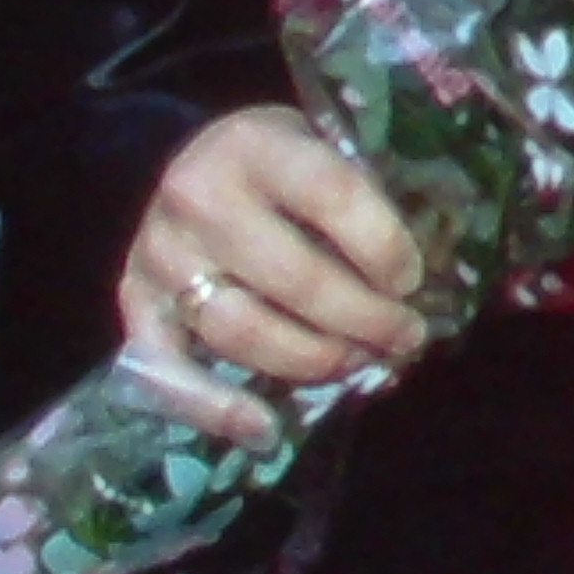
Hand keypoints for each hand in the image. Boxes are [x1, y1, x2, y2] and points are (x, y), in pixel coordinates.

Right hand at [120, 108, 429, 445]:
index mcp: (255, 145)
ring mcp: (160, 255)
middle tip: (407, 336)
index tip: (412, 279)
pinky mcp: (132, 303)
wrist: (184, 165)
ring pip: (242, 330)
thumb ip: (362, 191)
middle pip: (294, 278)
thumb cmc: (276, 163)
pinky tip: (265, 429)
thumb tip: (441, 261)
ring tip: (358, 363)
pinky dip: (216, 408)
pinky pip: (169, 370)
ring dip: (312, 360)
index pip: (331, 195)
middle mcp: (198, 197)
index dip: (382, 245)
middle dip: (364, 319)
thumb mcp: (320, 144)